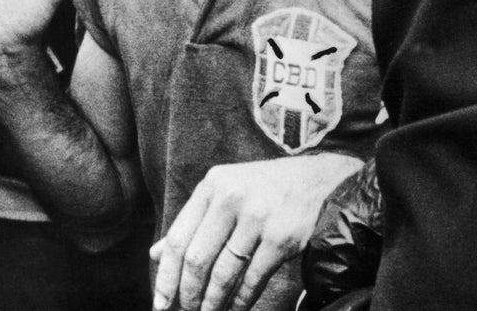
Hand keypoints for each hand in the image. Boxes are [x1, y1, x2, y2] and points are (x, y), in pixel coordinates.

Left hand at [150, 153, 362, 310]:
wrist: (321, 179)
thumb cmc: (265, 189)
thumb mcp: (225, 192)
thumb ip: (192, 222)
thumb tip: (155, 254)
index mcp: (211, 186)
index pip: (177, 237)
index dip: (166, 274)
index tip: (160, 301)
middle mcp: (231, 198)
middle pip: (197, 259)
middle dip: (188, 294)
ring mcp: (257, 217)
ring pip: (224, 273)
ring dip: (213, 303)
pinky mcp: (282, 237)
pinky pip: (253, 279)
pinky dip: (241, 301)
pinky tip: (234, 310)